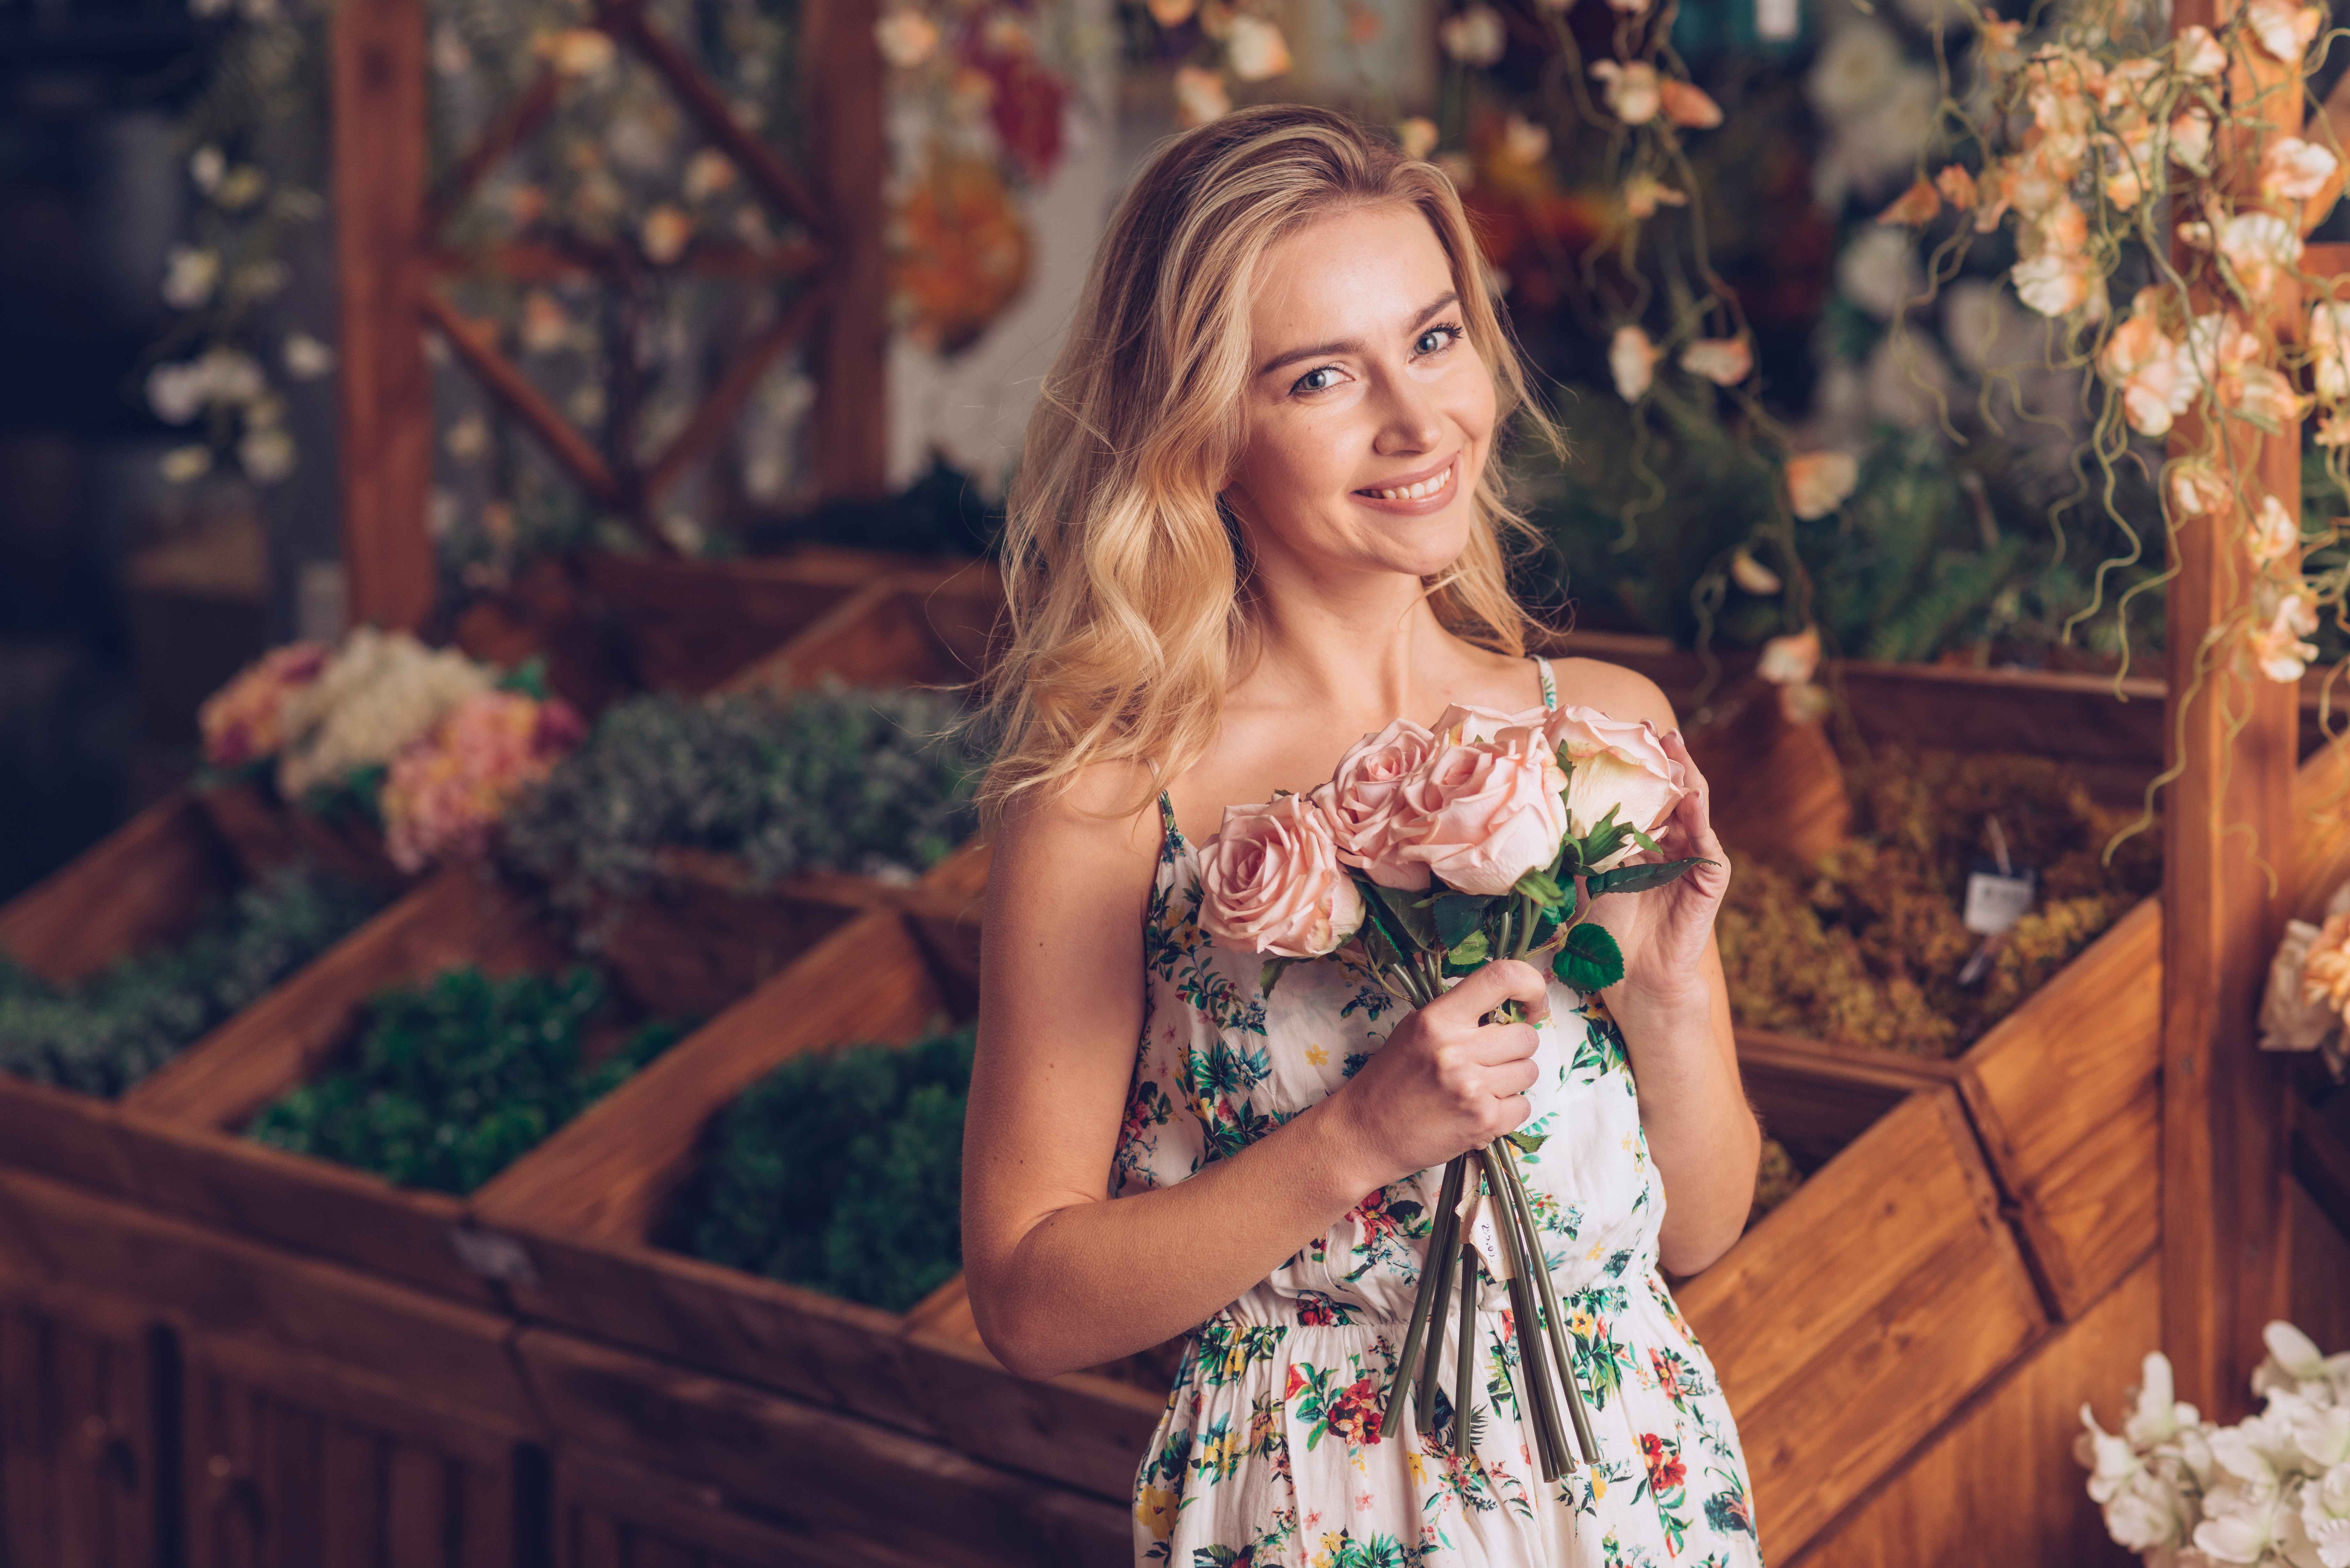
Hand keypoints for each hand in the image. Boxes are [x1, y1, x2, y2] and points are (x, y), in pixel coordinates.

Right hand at [1325, 959, 1550, 1187]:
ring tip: (1478, 1088)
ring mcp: (1472, 1087)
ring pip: (1529, 1071)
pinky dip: (1507, 1111)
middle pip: (1526, 1037)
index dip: (1530, 985)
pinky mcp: (1483, 1121)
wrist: (1366, 1133)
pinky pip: (1523, 1107)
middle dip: (1515, 1049)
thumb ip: (1458, 1014)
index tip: (1532, 1006)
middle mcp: (1456, 1049)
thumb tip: (1510, 1006)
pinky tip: (1478, 1111)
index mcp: (1437, 1019)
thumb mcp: (1415, 1030)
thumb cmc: (1391, 1080)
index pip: (1501, 978)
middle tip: (1488, 1062)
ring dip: (1511, 1080)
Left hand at [1587, 729, 1730, 1003]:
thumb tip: (1548, 809)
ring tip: (1672, 745)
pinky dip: (1697, 816)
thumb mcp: (1588, 875)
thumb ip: (1581, 844)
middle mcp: (1672, 844)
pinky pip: (1705, 839)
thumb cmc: (1609, 929)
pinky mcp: (1710, 877)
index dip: (1631, 766)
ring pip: (1693, 806)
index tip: (1615, 734)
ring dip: (1684, 774)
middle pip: (1670, 791)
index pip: (1642, 794)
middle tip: (1645, 727)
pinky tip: (1687, 794)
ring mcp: (1694, 857)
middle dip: (1661, 758)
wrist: (1634, 974)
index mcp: (1644, 841)